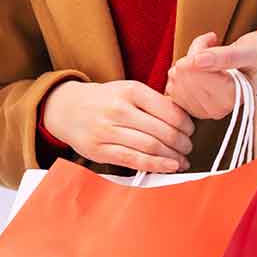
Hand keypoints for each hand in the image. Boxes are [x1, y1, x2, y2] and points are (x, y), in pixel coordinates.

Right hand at [41, 80, 195, 173]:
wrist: (66, 108)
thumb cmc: (104, 100)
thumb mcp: (127, 90)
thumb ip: (153, 103)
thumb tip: (183, 121)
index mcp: (130, 90)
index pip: (169, 111)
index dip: (186, 125)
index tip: (190, 130)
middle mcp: (118, 109)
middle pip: (163, 132)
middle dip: (182, 144)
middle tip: (188, 147)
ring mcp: (107, 130)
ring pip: (151, 147)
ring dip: (173, 157)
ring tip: (181, 160)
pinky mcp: (100, 150)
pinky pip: (134, 160)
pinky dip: (156, 165)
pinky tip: (169, 166)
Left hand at [165, 31, 256, 120]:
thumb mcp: (247, 51)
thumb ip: (224, 57)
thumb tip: (195, 61)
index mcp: (233, 99)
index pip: (197, 73)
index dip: (198, 51)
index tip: (213, 39)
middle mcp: (217, 110)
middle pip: (185, 75)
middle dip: (193, 54)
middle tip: (211, 43)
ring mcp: (203, 110)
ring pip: (176, 79)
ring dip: (187, 61)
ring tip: (207, 54)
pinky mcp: (192, 107)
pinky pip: (171, 85)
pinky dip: (180, 71)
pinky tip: (196, 66)